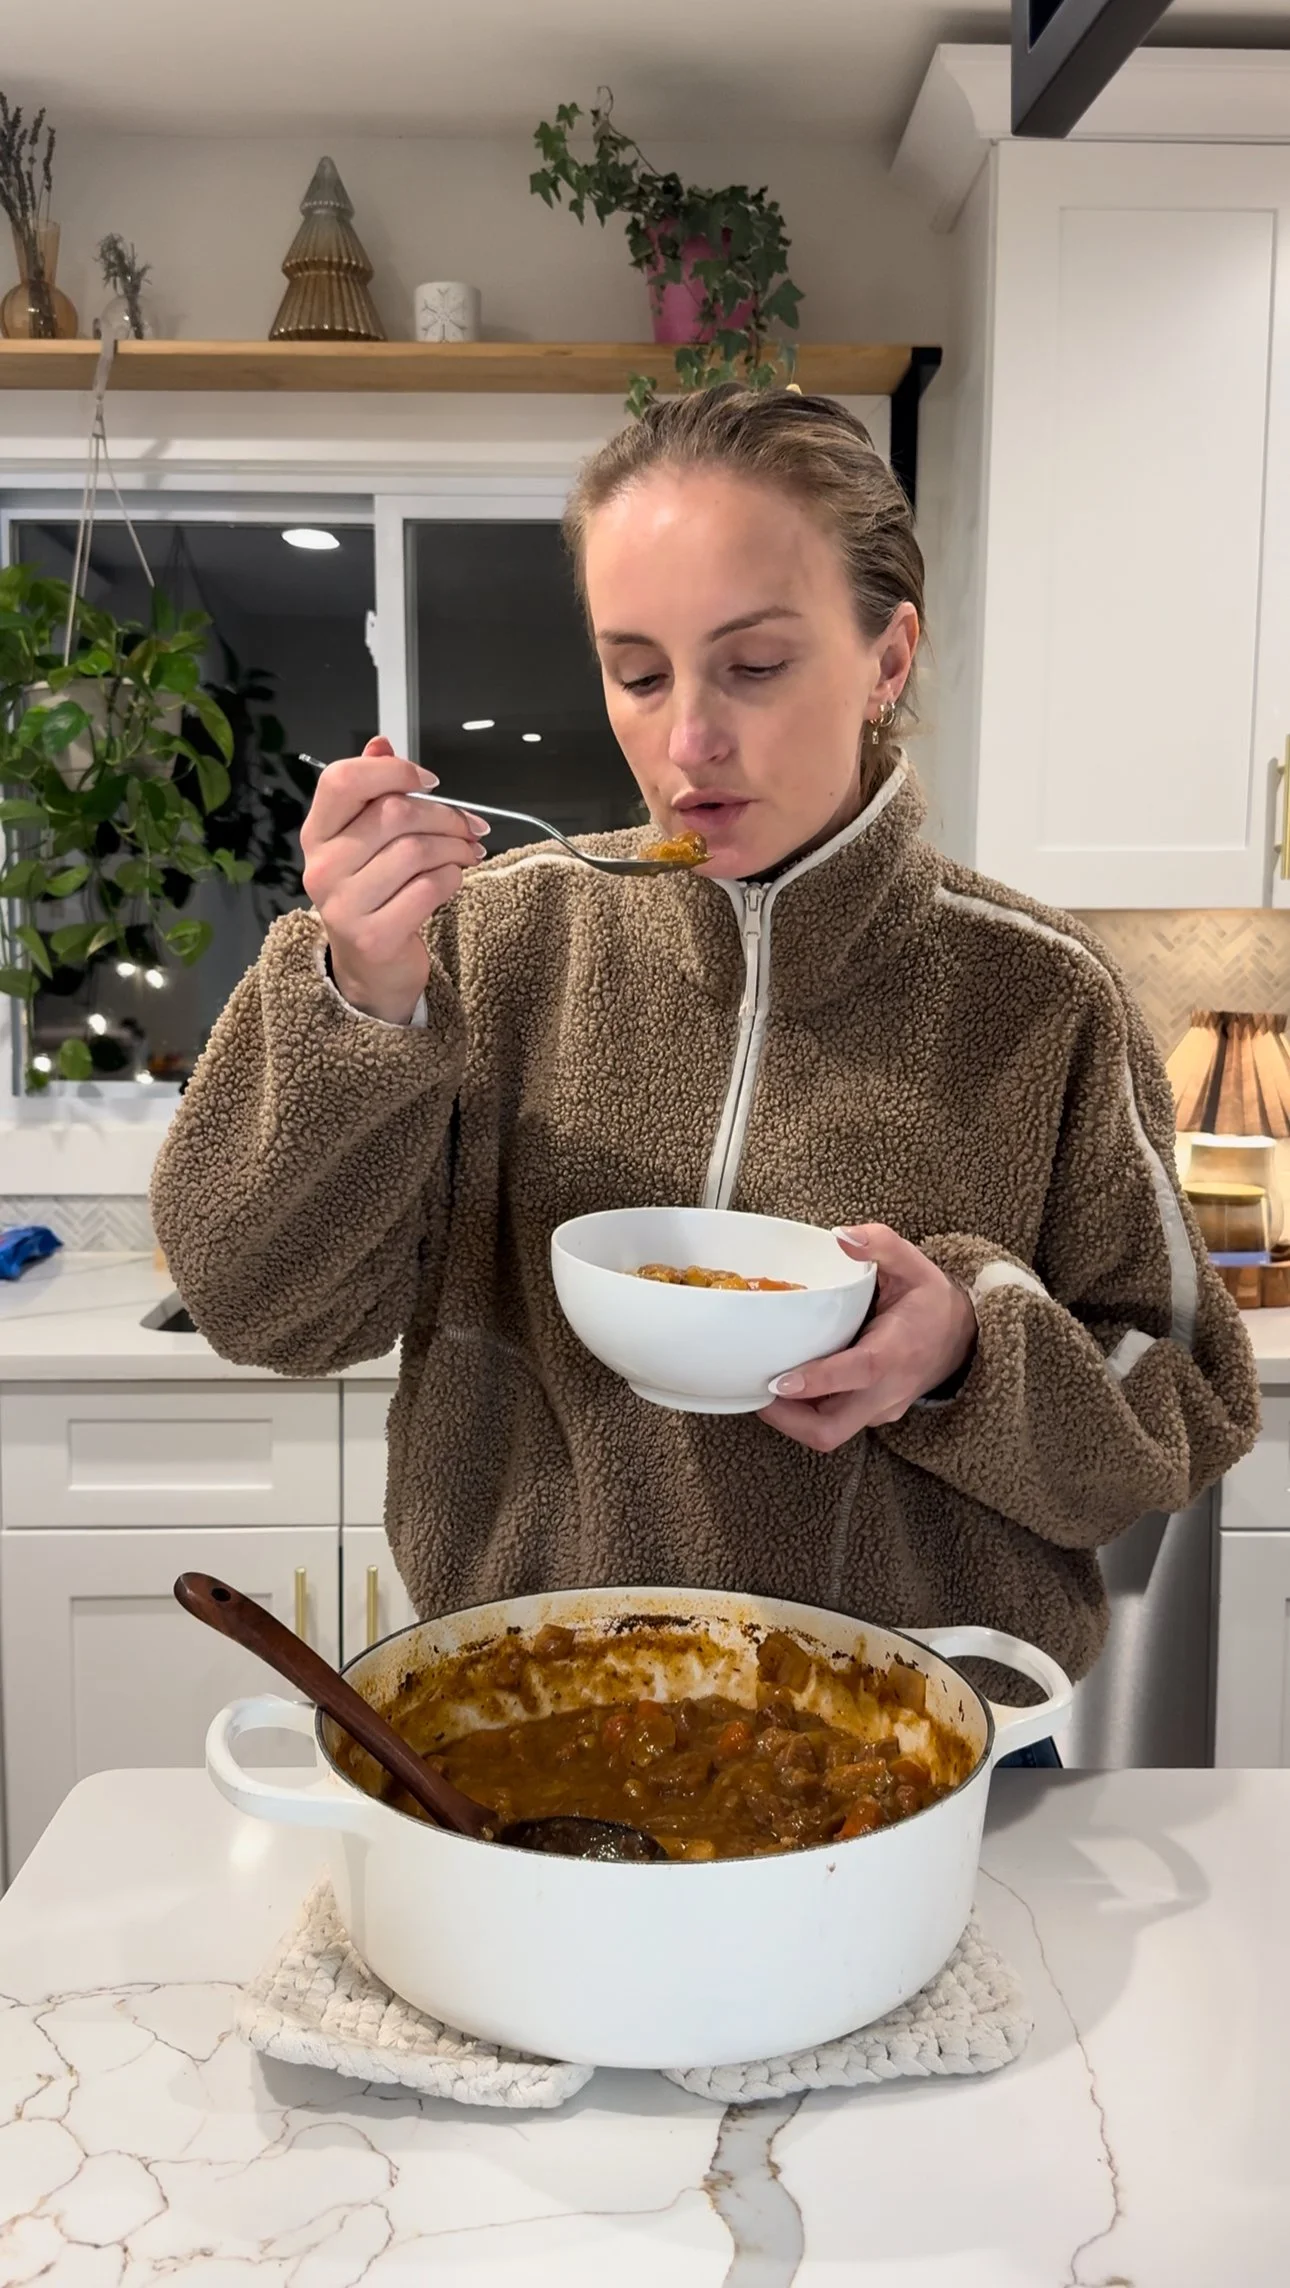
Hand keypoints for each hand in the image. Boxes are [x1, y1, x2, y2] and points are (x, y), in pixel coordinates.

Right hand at [301, 737, 489, 1023]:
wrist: (371, 969)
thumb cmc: (375, 895)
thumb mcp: (366, 841)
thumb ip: (372, 791)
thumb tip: (382, 743)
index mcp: (316, 834)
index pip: (342, 781)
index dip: (393, 771)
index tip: (430, 781)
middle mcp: (321, 867)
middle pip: (394, 813)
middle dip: (445, 815)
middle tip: (469, 826)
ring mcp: (343, 905)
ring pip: (416, 851)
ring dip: (455, 848)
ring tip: (467, 853)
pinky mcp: (373, 936)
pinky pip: (429, 889)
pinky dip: (452, 879)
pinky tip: (452, 881)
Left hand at [759, 1224, 977, 1454]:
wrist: (963, 1340)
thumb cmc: (931, 1302)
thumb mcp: (913, 1264)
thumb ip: (880, 1245)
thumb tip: (841, 1235)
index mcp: (898, 1350)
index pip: (860, 1371)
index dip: (820, 1379)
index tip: (780, 1380)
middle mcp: (888, 1390)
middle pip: (832, 1428)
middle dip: (788, 1419)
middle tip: (755, 1390)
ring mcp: (880, 1410)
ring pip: (829, 1433)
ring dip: (791, 1418)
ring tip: (761, 1387)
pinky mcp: (872, 1417)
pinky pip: (834, 1425)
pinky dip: (805, 1412)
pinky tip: (787, 1386)